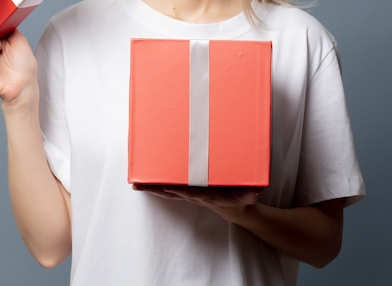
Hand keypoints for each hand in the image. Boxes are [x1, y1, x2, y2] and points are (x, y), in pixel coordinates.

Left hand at [133, 184, 262, 222]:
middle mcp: (195, 195)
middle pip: (173, 193)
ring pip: (168, 191)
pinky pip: (170, 188)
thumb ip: (251, 195)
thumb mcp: (248, 197)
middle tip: (139, 185)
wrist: (236, 209)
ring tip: (135, 184)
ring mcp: (190, 194)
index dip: (180, 190)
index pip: (192, 193)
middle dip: (157, 189)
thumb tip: (255, 192)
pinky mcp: (188, 191)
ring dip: (152, 188)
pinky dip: (157, 186)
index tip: (169, 187)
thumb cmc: (240, 199)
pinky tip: (145, 183)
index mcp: (207, 196)